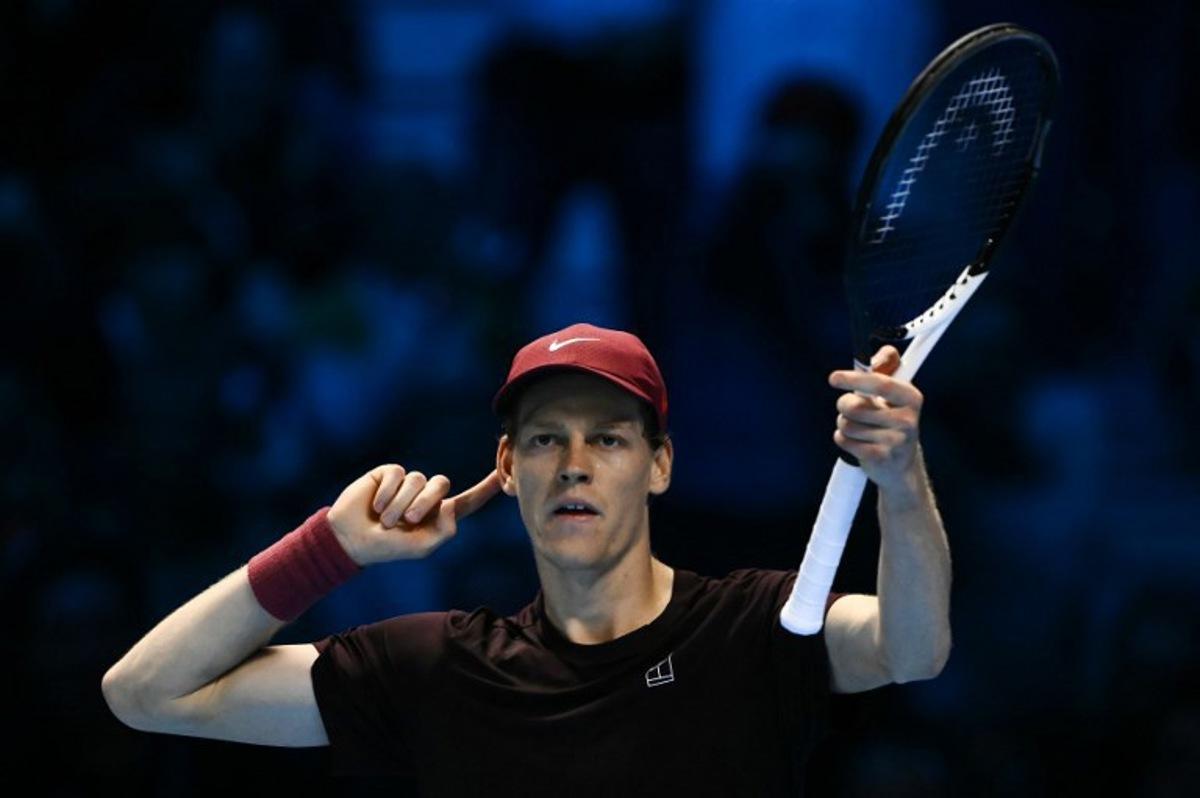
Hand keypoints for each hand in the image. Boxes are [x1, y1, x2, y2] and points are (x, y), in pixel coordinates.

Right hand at [327, 465, 501, 565]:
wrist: (351, 540)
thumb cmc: (387, 547)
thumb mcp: (421, 547)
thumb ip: (444, 530)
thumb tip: (449, 504)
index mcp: (438, 515)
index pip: (468, 500)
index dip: (486, 488)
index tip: (504, 475)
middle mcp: (426, 496)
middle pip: (441, 484)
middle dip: (423, 503)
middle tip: (405, 521)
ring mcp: (407, 483)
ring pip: (417, 480)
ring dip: (400, 504)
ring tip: (385, 520)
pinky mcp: (388, 474)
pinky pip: (397, 474)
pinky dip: (386, 493)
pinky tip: (375, 506)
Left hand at [829, 346, 924, 493]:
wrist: (900, 465)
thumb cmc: (891, 421)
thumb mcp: (892, 394)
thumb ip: (886, 369)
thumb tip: (886, 352)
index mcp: (911, 398)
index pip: (881, 383)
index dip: (856, 379)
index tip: (834, 378)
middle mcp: (908, 419)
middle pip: (855, 406)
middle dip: (843, 405)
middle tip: (849, 408)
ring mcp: (896, 441)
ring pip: (847, 424)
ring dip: (844, 424)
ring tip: (858, 428)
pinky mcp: (881, 458)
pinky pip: (845, 441)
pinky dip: (843, 439)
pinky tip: (856, 442)